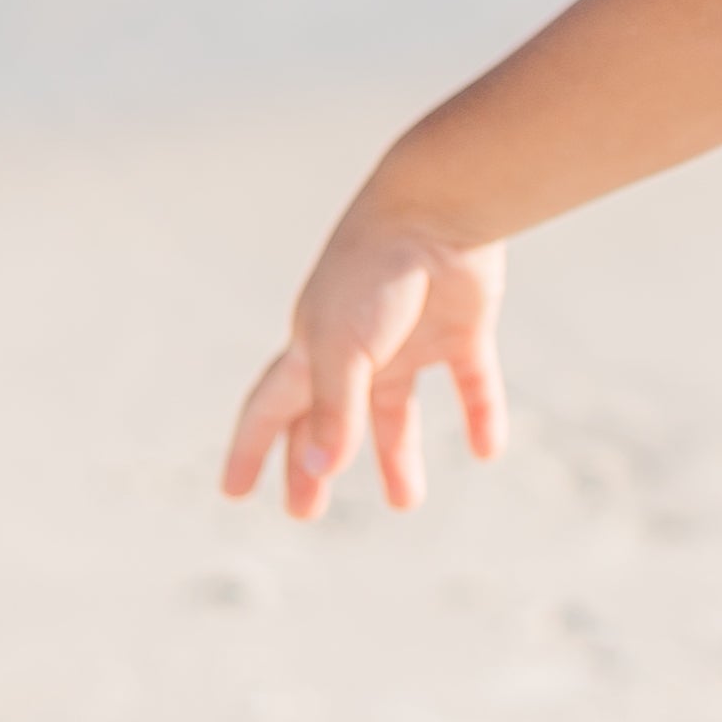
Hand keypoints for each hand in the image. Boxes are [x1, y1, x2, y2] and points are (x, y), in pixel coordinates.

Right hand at [221, 201, 507, 520]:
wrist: (439, 211)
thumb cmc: (374, 274)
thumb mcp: (344, 348)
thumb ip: (334, 411)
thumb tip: (321, 469)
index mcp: (312, 348)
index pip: (270, 409)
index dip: (250, 449)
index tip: (234, 493)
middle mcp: (357, 349)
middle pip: (327, 419)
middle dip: (313, 463)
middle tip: (306, 511)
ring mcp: (409, 340)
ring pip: (397, 410)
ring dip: (397, 455)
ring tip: (406, 503)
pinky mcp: (462, 330)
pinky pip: (472, 382)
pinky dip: (480, 415)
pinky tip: (487, 450)